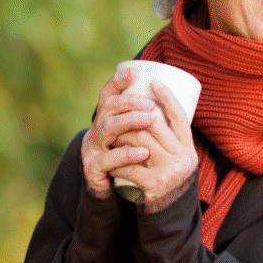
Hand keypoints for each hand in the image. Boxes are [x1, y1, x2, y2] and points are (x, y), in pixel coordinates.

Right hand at [80, 68, 157, 199]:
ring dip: (130, 121)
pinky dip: (127, 154)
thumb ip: (144, 120)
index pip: (107, 94)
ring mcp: (92, 148)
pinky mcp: (93, 168)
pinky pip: (108, 159)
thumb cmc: (125, 158)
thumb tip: (170, 96)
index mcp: (105, 119)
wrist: (106, 190)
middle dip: (129, 102)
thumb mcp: (132, 137)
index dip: (118, 81)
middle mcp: (96, 129)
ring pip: (107, 128)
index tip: (135, 72)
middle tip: (150, 104)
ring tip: (150, 119)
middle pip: (108, 108)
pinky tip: (143, 153)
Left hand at [110, 79, 198, 212]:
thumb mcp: (175, 160)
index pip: (180, 116)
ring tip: (110, 135)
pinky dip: (117, 161)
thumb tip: (152, 109)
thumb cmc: (167, 182)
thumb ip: (168, 141)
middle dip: (132, 117)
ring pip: (139, 141)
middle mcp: (183, 158)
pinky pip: (129, 166)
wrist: (169, 217)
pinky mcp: (155, 185)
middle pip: (154, 125)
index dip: (167, 97)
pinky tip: (110, 161)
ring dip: (120, 136)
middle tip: (118, 114)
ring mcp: (170, 171)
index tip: (154, 81)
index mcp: (188, 148)